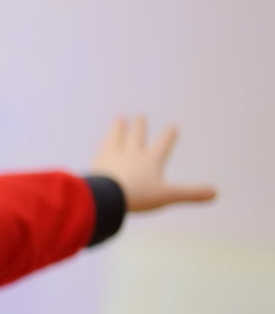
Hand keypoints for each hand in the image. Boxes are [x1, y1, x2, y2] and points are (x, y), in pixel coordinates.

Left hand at [88, 116, 216, 212]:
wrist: (107, 196)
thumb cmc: (138, 196)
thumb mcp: (167, 196)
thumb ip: (190, 194)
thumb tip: (216, 193)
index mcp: (150, 160)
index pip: (162, 145)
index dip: (168, 136)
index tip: (172, 127)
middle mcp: (131, 154)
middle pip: (136, 137)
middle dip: (140, 127)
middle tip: (140, 117)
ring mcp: (112, 156)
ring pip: (116, 137)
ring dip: (119, 128)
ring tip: (119, 119)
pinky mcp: (97, 163)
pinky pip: (101, 149)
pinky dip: (103, 144)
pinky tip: (102, 142)